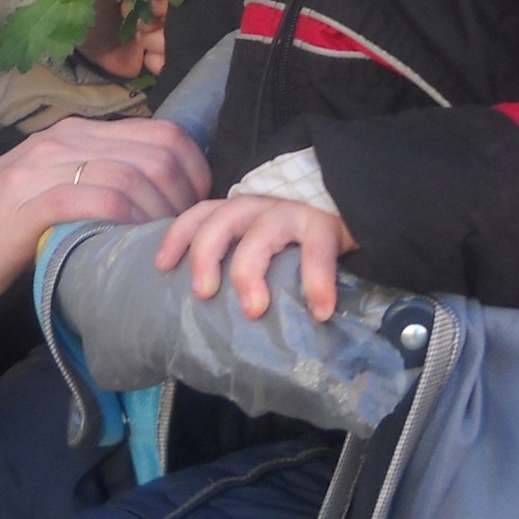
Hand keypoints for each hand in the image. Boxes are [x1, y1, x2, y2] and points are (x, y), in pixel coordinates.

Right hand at [0, 116, 210, 305]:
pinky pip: (96, 199)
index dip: (194, 170)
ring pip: (132, 175)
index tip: (197, 207)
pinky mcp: (30, 203)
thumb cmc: (7, 220)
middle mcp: (67, 139)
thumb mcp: (61, 182)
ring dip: (160, 214)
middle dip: (185, 196)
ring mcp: (46, 168)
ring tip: (163, 243)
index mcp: (80, 132)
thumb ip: (104, 177)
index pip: (163, 132)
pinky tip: (131, 241)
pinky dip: (125, 219)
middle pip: (156, 154)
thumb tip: (166, 197)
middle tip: (184, 232)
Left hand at [156, 194, 357, 321]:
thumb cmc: (300, 237)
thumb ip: (242, 259)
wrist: (356, 205)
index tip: (162, 265)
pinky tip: (320, 309)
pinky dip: (317, 281)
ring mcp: (293, 212)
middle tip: (204, 293)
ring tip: (253, 309)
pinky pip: (319, 250)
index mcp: (241, 211)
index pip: (201, 213)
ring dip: (251, 271)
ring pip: (262, 233)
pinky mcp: (327, 223)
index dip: (178, 236)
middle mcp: (261, 206)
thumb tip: (212, 312)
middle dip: (206, 256)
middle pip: (222, 220)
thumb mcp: (264, 240)